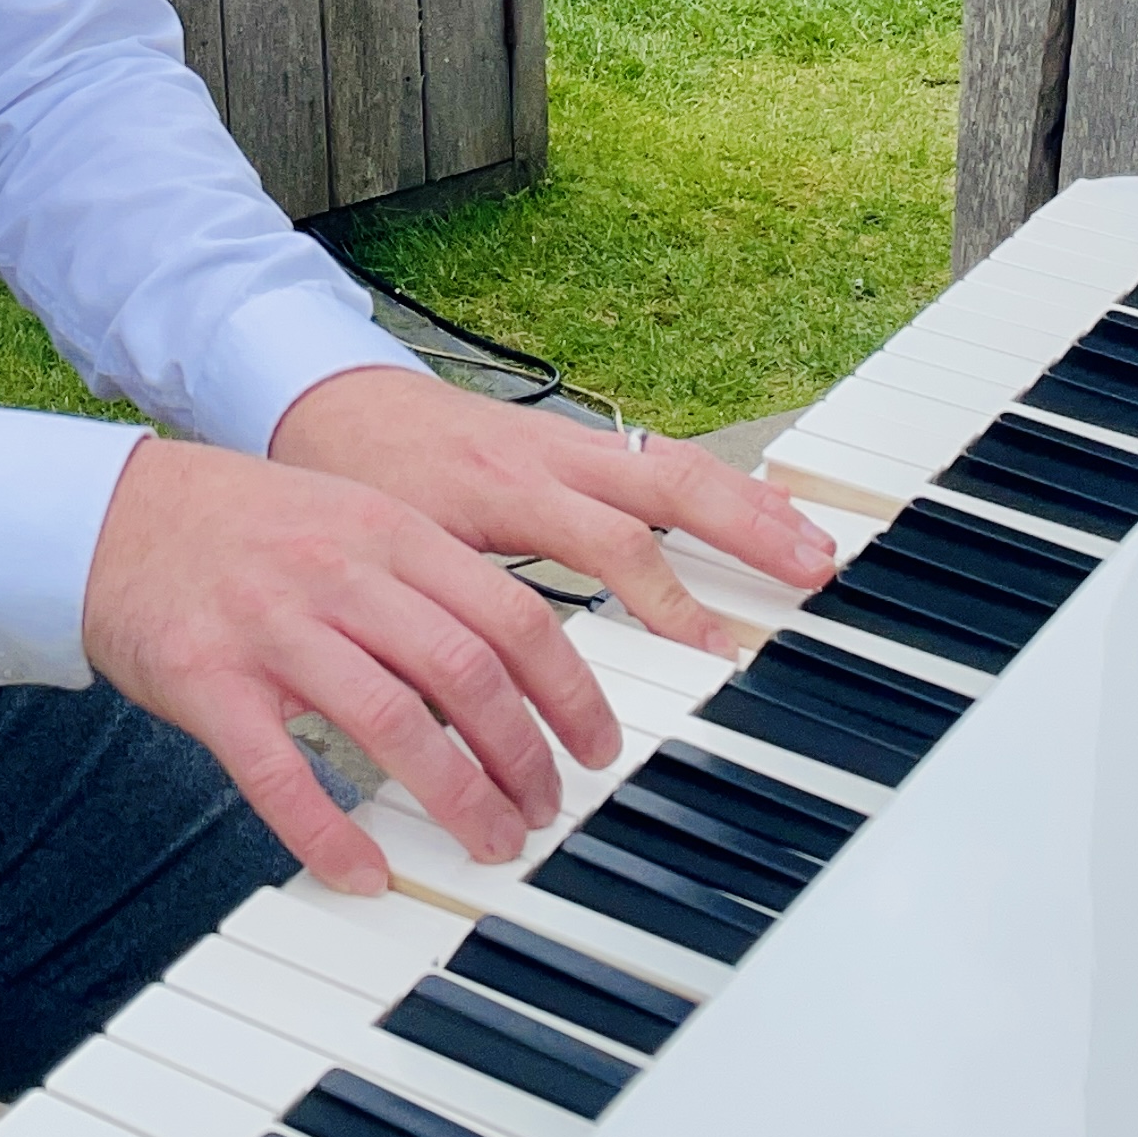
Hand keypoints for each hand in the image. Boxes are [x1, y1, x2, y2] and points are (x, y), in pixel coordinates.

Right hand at [79, 433, 621, 895]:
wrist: (119, 515)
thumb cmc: (248, 528)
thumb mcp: (353, 519)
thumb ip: (428, 577)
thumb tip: (520, 660)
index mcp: (388, 532)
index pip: (509, 615)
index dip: (568, 692)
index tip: (596, 747)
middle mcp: (338, 574)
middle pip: (464, 672)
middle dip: (523, 757)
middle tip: (544, 811)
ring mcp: (272, 626)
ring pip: (389, 723)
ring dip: (456, 797)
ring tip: (489, 844)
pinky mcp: (208, 681)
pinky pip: (279, 772)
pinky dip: (328, 834)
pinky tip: (364, 874)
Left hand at [269, 367, 837, 657]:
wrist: (324, 395)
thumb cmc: (347, 482)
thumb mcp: (382, 569)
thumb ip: (433, 643)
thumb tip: (475, 741)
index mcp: (500, 484)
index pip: (606, 541)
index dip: (665, 598)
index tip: (716, 650)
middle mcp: (545, 453)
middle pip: (667, 480)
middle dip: (746, 526)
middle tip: (811, 571)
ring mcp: (563, 439)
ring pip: (674, 461)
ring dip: (748, 502)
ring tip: (813, 544)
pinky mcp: (569, 440)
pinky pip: (655, 453)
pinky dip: (714, 482)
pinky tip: (758, 509)